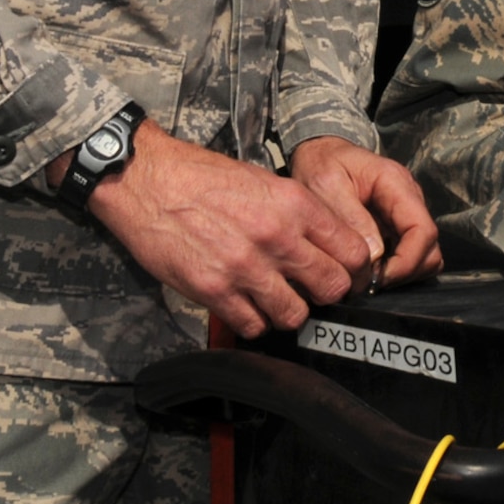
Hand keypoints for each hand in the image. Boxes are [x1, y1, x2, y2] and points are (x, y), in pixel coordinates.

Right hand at [70, 120, 374, 338]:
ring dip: (289, 311)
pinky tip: (246, 304)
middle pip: (332, 287)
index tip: (348, 274)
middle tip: (313, 291)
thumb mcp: (264, 181)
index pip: (353, 251)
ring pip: (295, 314)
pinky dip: (253, 321)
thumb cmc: (203, 177)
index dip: (355, 269)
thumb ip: (298, 213)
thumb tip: (327, 243)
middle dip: (327, 293)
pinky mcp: (214, 290)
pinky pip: (253, 325)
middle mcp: (276, 236)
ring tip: (276, 298)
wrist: (148, 180)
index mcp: (294, 204)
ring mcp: (245, 267)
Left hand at [288, 136, 442, 289]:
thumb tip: (374, 256)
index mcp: (397, 184)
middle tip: (369, 283)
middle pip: (430, 248)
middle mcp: (409, 199)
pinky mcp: (396, 226)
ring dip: (402, 274)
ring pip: (425, 255)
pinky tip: (369, 270)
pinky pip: (409, 255)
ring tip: (368, 278)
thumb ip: (351, 218)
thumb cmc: (321, 165)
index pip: (423, 230)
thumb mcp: (326, 186)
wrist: (319, 153)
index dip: (407, 262)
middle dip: (405, 272)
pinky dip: (395, 269)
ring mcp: (405, 214)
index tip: (378, 279)